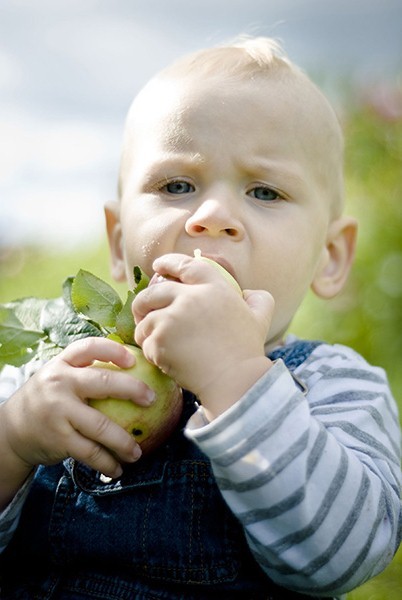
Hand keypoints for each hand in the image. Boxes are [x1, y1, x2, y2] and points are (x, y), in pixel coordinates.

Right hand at [0, 338, 153, 485]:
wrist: (11, 430)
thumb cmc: (48, 399)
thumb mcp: (59, 377)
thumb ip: (85, 371)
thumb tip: (134, 369)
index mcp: (62, 364)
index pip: (89, 347)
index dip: (113, 351)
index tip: (134, 360)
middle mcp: (59, 383)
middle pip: (102, 383)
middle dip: (133, 390)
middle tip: (152, 399)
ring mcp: (58, 411)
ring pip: (101, 426)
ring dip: (125, 442)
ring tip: (138, 452)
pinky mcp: (59, 438)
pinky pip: (90, 452)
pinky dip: (108, 462)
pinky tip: (118, 468)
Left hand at [132, 253, 273, 417]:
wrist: (234, 380)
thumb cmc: (247, 350)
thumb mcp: (261, 317)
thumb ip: (256, 299)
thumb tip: (246, 292)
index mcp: (214, 288)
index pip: (185, 265)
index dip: (168, 263)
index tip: (157, 266)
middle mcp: (190, 298)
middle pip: (153, 292)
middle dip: (143, 302)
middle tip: (142, 313)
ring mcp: (172, 318)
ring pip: (146, 320)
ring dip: (148, 332)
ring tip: (158, 344)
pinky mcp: (160, 340)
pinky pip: (146, 343)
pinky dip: (152, 353)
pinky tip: (165, 360)